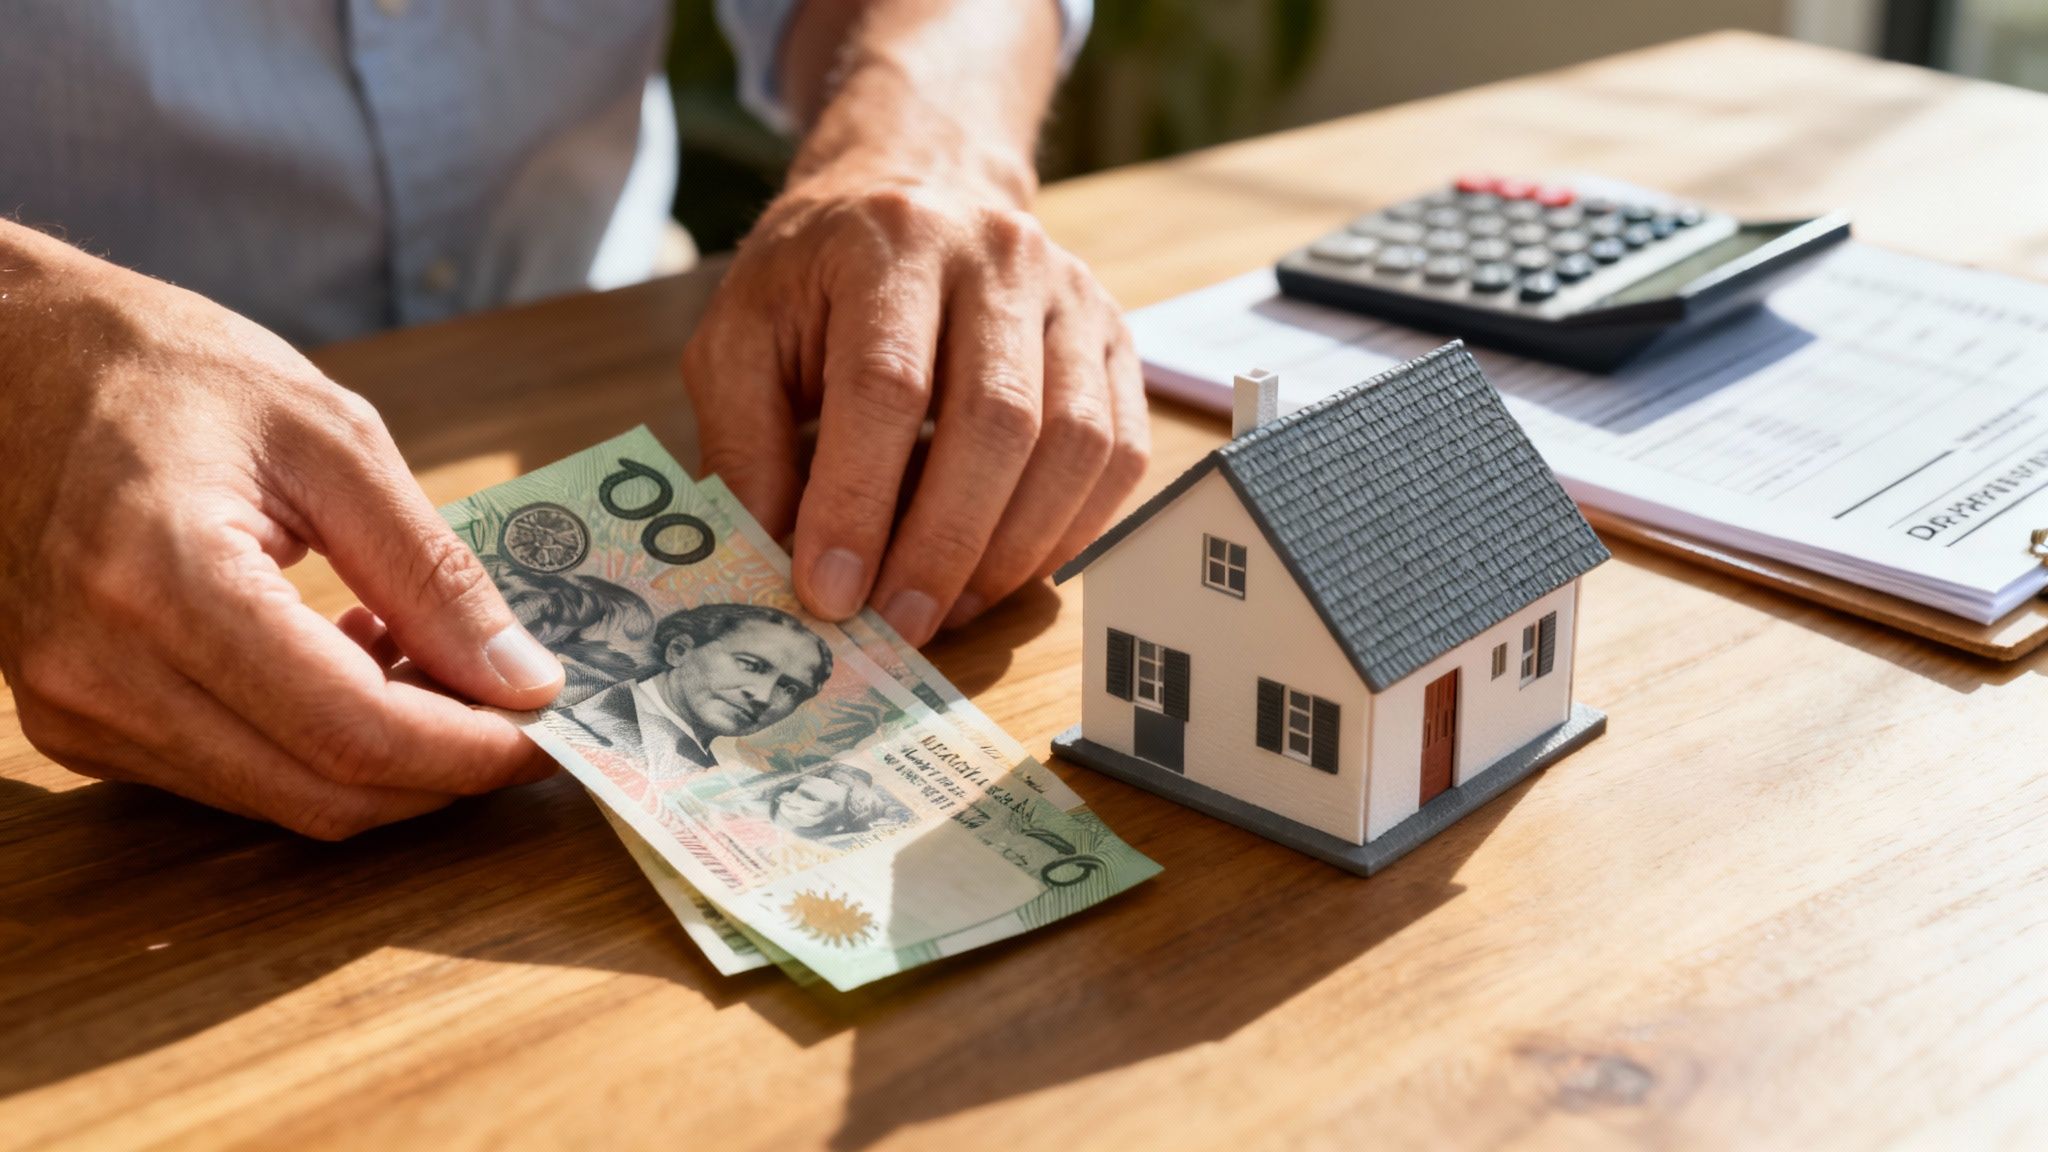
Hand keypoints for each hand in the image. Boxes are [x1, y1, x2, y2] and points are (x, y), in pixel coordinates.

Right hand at [0, 226, 563, 838]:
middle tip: (520, 712)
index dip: (471, 748)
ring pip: (279, 800)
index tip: (553, 727)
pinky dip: (316, 744)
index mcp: (164, 579)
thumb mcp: (331, 439)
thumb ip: (432, 569)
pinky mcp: (74, 723)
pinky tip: (354, 657)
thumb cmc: (169, 371)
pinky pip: (230, 777)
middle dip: (444, 772)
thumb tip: (526, 679)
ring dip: (385, 759)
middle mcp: (101, 669)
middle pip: (321, 792)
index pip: (351, 729)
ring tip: (433, 660)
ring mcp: (76, 708)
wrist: (7, 360)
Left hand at [683, 160, 1150, 645]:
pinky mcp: (1118, 342)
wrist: (916, 189)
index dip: (858, 500)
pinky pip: (1119, 455)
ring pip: (1074, 444)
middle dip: (943, 544)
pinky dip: (1069, 531)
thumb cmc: (818, 281)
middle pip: (996, 420)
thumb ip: (743, 444)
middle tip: (897, 624)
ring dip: (1011, 550)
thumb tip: (773, 561)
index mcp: (891, 242)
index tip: (829, 592)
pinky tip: (1007, 570)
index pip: (887, 385)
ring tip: (949, 608)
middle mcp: (999, 256)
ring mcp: (1075, 297)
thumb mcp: (740, 338)